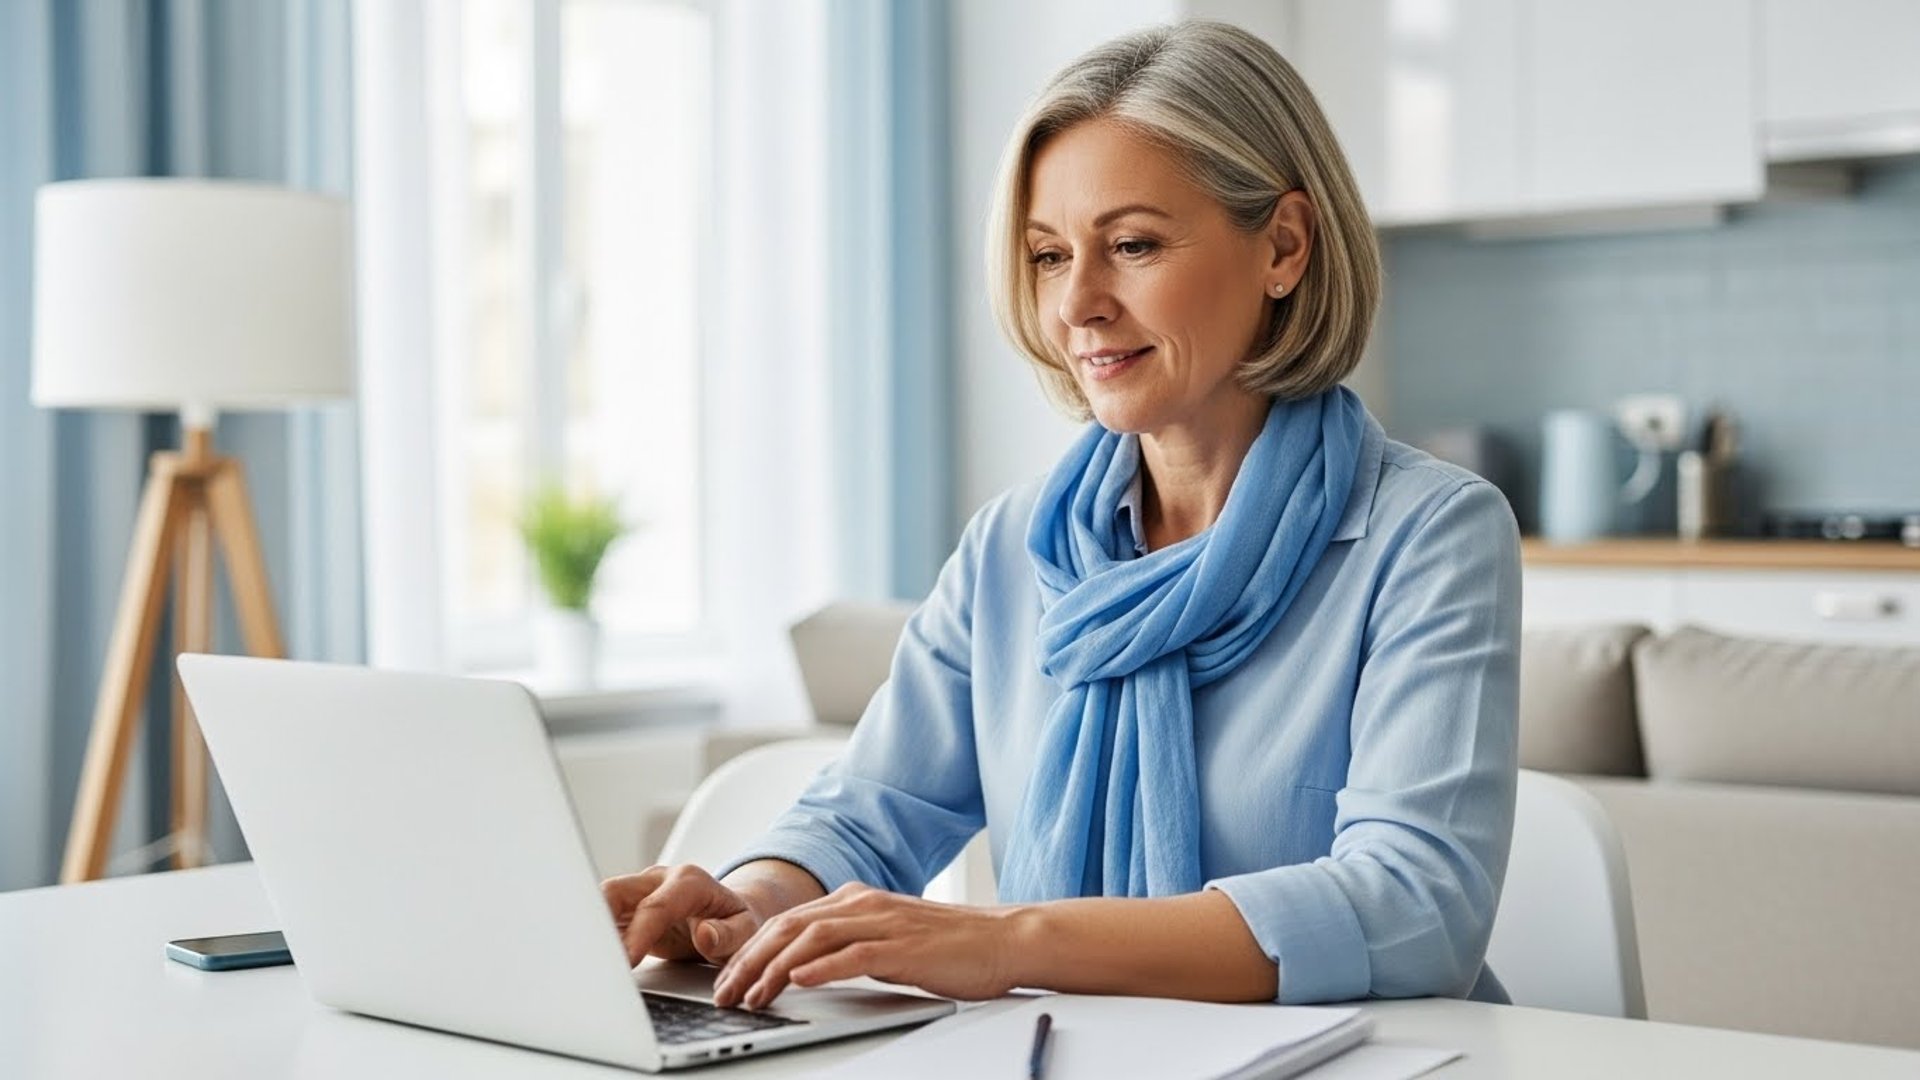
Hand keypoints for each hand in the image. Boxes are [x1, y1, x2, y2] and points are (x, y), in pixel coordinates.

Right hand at [601, 864, 764, 966]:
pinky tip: (589, 960)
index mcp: (689, 882)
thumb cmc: (738, 924)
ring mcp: (639, 891)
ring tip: (583, 962)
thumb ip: (729, 935)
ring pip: (601, 902)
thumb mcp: (747, 931)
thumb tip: (705, 935)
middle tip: (590, 960)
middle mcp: (658, 880)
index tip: (626, 961)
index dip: (637, 934)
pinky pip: (602, 918)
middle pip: (615, 892)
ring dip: (589, 930)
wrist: (729, 916)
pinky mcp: (627, 908)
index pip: (655, 907)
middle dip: (597, 922)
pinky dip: (594, 938)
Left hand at [712, 882, 1024, 1009]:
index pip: (786, 922)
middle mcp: (863, 904)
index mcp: (855, 900)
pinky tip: (799, 981)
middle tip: (725, 994)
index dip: (750, 951)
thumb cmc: (948, 946)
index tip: (727, 981)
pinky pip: (853, 954)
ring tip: (752, 996)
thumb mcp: (886, 940)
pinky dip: (821, 966)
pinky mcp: (903, 946)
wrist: (1003, 939)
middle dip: (749, 962)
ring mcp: (882, 922)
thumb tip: (804, 967)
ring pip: (811, 939)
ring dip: (773, 969)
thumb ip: (849, 945)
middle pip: (788, 927)